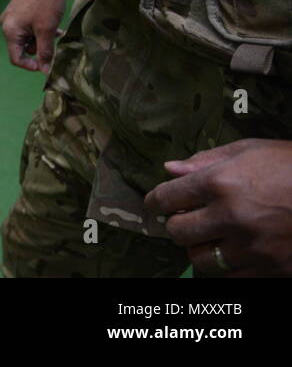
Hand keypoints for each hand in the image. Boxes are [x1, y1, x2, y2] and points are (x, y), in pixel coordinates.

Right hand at [0, 0, 65, 72]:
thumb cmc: (44, 3)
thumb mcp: (46, 29)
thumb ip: (45, 51)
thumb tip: (45, 71)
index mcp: (10, 31)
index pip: (16, 58)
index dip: (31, 65)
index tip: (46, 64)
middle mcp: (7, 25)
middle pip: (22, 48)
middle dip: (39, 48)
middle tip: (54, 43)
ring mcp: (11, 17)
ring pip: (26, 38)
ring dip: (41, 38)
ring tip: (56, 32)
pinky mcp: (17, 11)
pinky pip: (27, 28)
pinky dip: (38, 30)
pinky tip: (52, 25)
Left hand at [144, 138, 291, 276]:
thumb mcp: (251, 150)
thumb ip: (206, 161)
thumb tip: (170, 169)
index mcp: (221, 183)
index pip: (166, 198)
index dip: (156, 201)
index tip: (157, 203)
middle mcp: (231, 217)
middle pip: (178, 232)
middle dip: (177, 224)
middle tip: (188, 218)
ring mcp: (253, 247)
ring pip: (201, 260)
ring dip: (199, 249)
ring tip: (210, 237)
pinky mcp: (272, 269)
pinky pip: (232, 278)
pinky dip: (227, 267)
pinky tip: (234, 252)